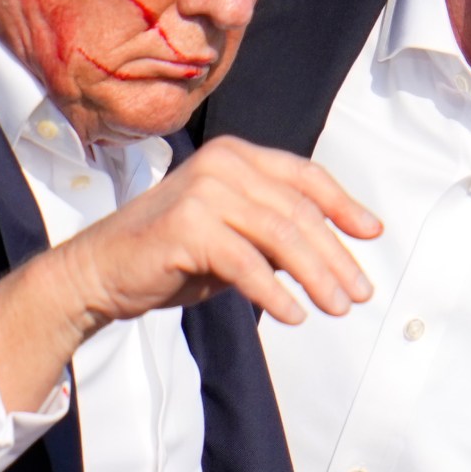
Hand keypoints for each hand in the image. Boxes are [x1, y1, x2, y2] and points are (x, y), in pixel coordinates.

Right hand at [59, 136, 380, 328]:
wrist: (99, 271)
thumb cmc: (167, 255)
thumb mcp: (232, 237)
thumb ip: (274, 236)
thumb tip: (333, 258)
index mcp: (235, 156)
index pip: (304, 176)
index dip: (342, 205)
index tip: (371, 234)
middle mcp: (222, 164)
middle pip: (298, 212)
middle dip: (336, 256)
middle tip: (360, 293)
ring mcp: (203, 192)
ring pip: (280, 237)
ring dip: (316, 277)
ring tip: (337, 308)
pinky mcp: (187, 226)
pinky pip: (247, 264)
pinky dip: (274, 293)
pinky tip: (293, 315)